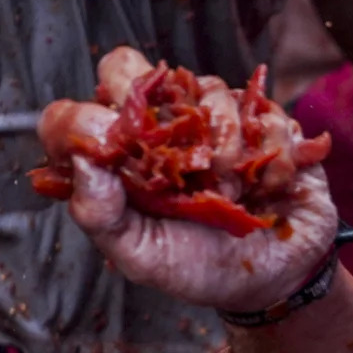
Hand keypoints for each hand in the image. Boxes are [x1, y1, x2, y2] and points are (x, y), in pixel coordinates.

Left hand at [40, 74, 340, 319]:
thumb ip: (100, 215)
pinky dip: (269, 154)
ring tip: (232, 191)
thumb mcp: (140, 256)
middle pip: (134, 71)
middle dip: (161, 113)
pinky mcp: (263, 122)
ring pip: (211, 90)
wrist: (272, 280)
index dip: (87, 120)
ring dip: (226, 147)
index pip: (79, 113)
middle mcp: (160, 127)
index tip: (111, 149)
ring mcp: (212, 118)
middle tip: (184, 161)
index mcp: (118, 158)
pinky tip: (266, 186)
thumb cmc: (199, 267)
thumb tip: (83, 161)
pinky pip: (264, 113)